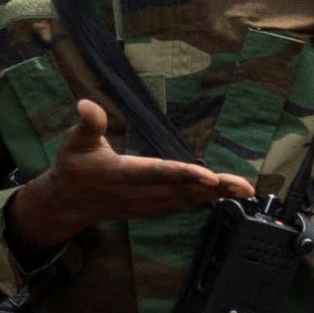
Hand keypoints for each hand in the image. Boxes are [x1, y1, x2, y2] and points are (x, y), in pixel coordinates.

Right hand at [7, 97, 255, 247]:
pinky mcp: (153, 209)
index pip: (155, 173)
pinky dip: (206, 199)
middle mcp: (137, 193)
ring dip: (216, 195)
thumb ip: (88, 124)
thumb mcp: (74, 142)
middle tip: (244, 185)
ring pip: (187, 200)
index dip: (182, 174)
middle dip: (214, 188)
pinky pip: (184, 204)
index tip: (209, 176)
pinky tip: (226, 193)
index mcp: (119, 174)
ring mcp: (147, 205)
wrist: (69, 203)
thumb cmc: (74, 166)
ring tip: (244, 189)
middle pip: (181, 190)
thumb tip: (86, 103)